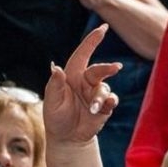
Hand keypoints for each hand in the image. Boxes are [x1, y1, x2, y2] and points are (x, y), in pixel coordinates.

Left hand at [43, 25, 120, 143]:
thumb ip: (55, 85)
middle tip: (115, 68)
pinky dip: (110, 102)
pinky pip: (111, 100)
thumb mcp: (52, 102)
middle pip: (99, 69)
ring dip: (100, 97)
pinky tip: (105, 107)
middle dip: (107, 68)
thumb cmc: (56, 117)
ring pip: (105, 88)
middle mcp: (85, 82)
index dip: (92, 41)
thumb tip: (55, 67)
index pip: (83, 54)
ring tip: (92, 108)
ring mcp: (96, 93)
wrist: (67, 138)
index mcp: (72, 76)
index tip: (103, 28)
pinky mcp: (104, 106)